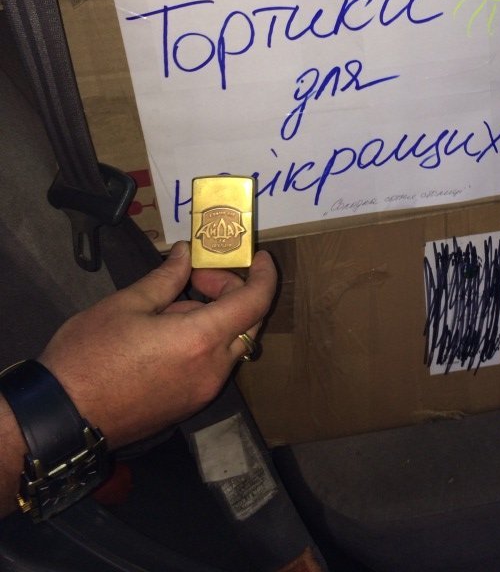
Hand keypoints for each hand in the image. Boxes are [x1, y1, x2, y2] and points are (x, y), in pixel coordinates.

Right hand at [39, 242, 276, 449]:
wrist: (61, 418)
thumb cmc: (89, 355)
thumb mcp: (127, 304)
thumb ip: (167, 278)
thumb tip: (186, 254)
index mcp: (201, 340)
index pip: (256, 303)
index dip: (265, 276)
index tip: (259, 257)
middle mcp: (212, 370)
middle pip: (247, 324)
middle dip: (232, 293)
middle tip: (196, 278)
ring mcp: (202, 392)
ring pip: (228, 345)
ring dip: (214, 318)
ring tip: (169, 307)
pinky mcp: (187, 406)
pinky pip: (211, 366)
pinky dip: (203, 342)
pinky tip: (166, 334)